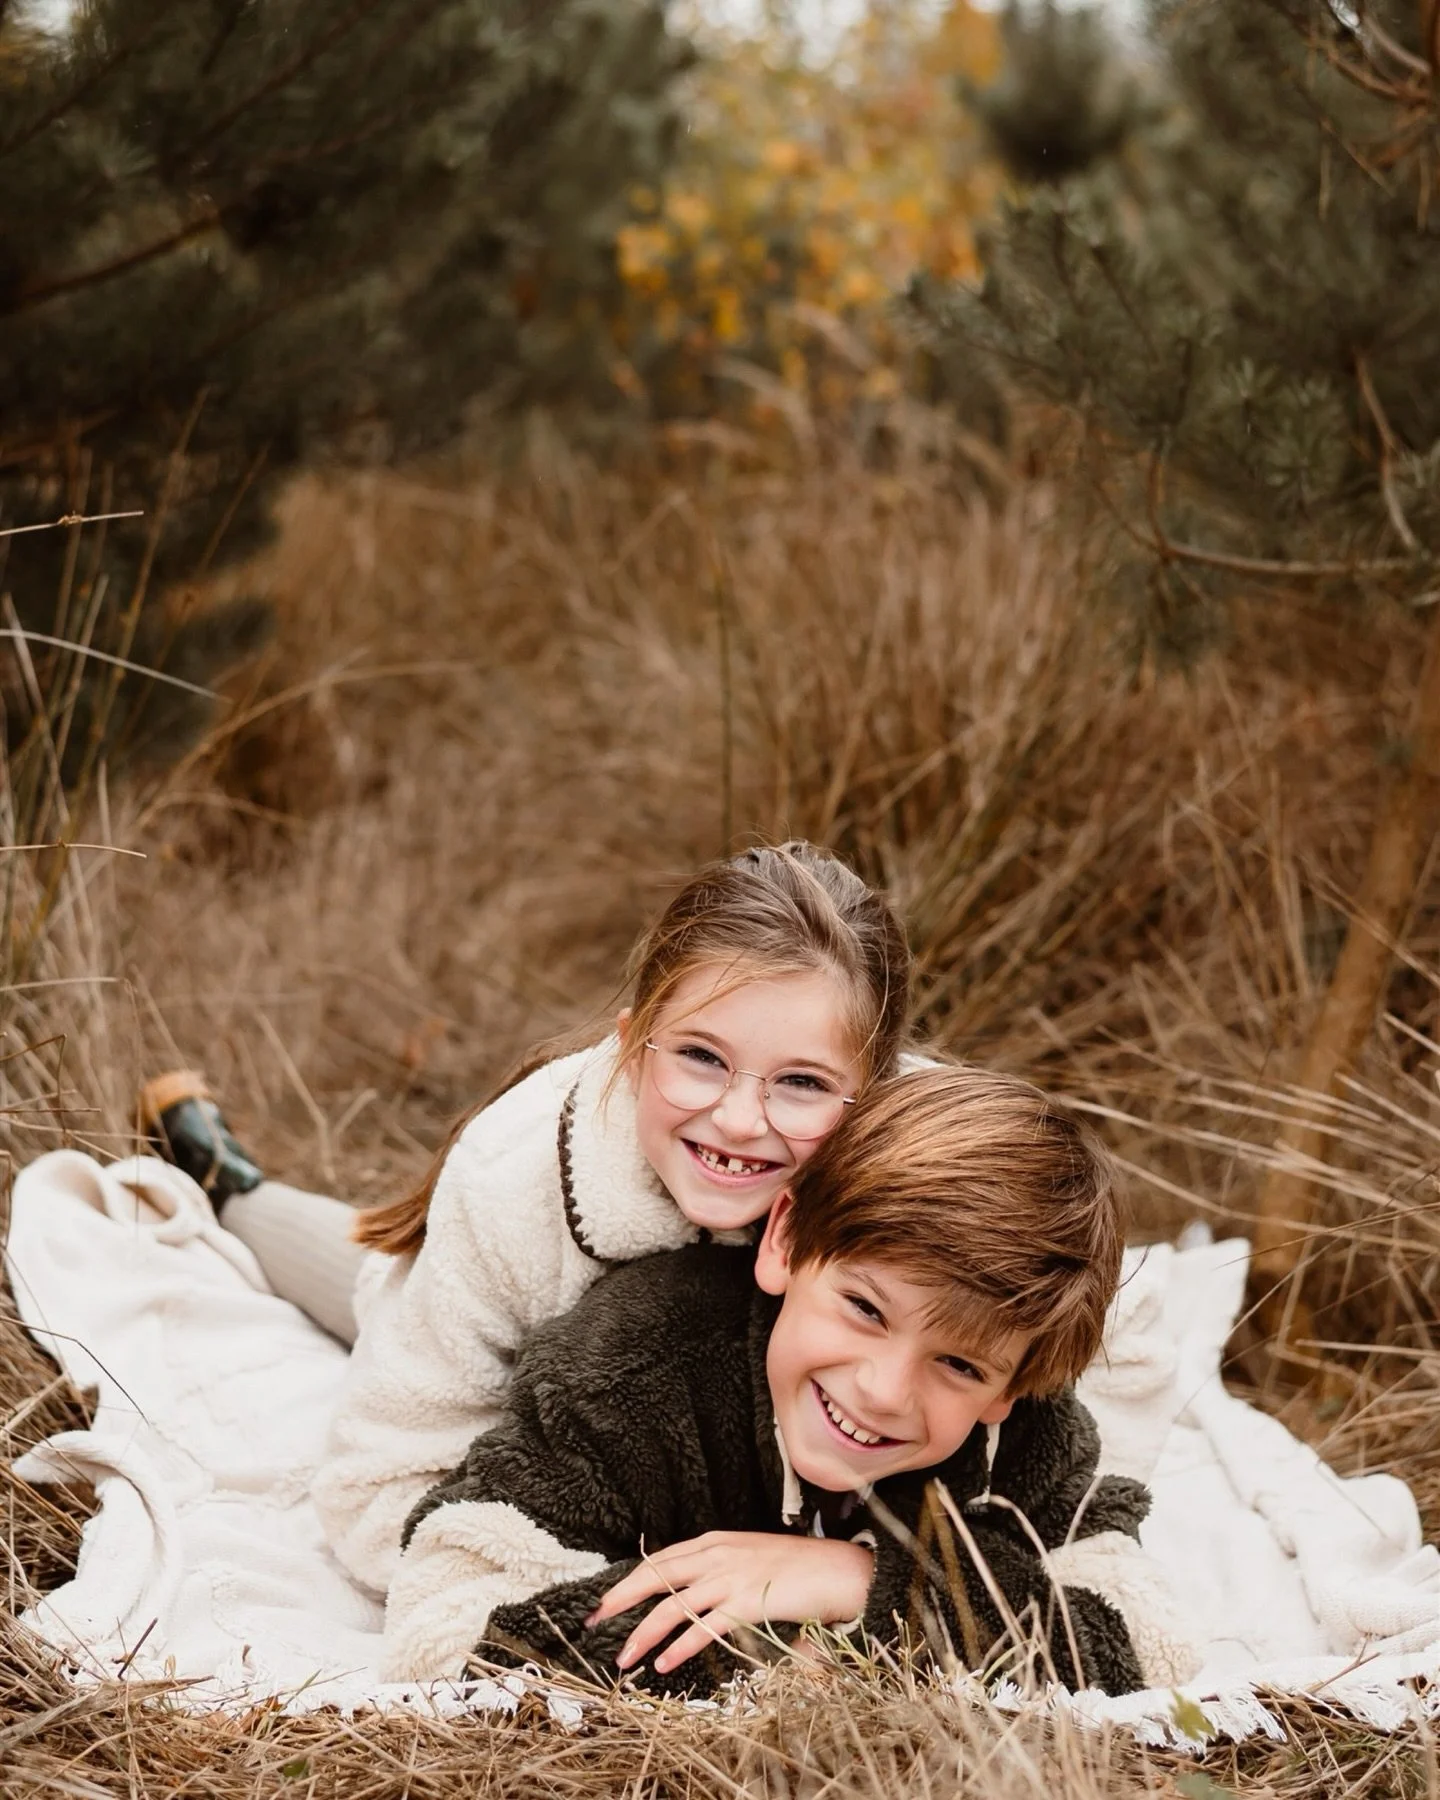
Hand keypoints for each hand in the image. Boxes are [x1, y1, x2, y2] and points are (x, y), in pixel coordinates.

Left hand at [586, 1532, 873, 1674]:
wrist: (839, 1570)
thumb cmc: (797, 1568)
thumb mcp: (750, 1559)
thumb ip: (720, 1571)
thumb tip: (692, 1595)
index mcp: (715, 1542)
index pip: (661, 1559)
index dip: (631, 1579)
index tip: (608, 1599)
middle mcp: (718, 1554)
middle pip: (657, 1575)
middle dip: (622, 1598)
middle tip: (595, 1619)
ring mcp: (731, 1576)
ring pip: (674, 1606)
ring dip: (645, 1634)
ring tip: (625, 1658)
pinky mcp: (747, 1602)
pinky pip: (704, 1627)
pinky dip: (680, 1647)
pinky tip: (664, 1663)